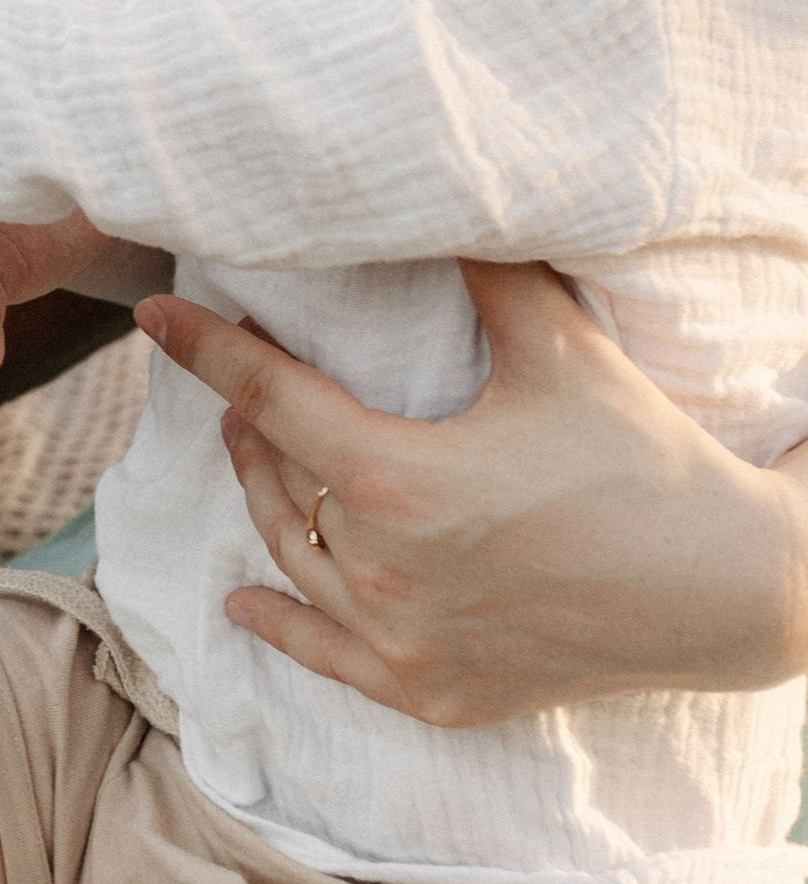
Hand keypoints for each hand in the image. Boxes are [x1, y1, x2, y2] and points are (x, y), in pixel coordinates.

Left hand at [141, 262, 807, 725]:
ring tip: (251, 459)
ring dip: (263, 503)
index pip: (270, 398)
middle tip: (241, 388)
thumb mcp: (556, 345)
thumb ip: (482, 267)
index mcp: (394, 479)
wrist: (726, 589)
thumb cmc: (641, 459)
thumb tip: (432, 191)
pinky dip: (280, 627)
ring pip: (293, 559)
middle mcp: (380, 570)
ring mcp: (402, 642)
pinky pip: (328, 659)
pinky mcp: (432, 693)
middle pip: (277, 480)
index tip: (157, 315)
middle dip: (250, 425)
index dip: (207, 349)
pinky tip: (243, 605)